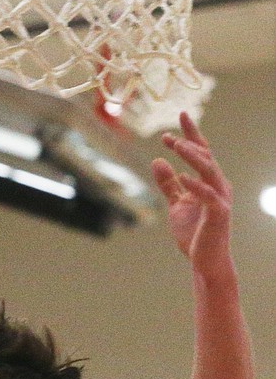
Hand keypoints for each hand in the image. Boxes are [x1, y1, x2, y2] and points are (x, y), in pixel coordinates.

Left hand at [152, 112, 233, 277]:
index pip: (199, 155)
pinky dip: (195, 184)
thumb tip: (157, 161)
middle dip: (193, 136)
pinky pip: (208, 195)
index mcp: (208, 182)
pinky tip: (182, 175)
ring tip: (177, 143)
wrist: (205, 261)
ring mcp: (219, 198)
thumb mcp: (177, 205)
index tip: (166, 133)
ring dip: (193, 155)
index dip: (186, 140)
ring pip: (209, 170)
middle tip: (181, 118)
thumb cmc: (194, 233)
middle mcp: (217, 185)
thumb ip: (169, 185)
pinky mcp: (218, 214)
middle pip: (206, 155)